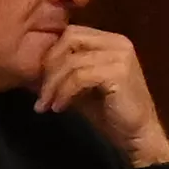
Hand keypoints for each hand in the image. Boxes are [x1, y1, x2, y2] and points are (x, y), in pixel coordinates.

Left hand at [26, 24, 168, 168]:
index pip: (71, 34)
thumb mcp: (80, 87)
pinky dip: (64, 93)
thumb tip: (32, 68)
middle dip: (50, 67)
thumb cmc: (109, 113)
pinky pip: (79, 77)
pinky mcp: (119, 73)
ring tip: (47, 105)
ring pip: (72, 61)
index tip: (40, 82)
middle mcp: (118, 42)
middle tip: (42, 94)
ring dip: (53, 85)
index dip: (51, 56)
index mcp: (110, 41)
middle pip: (70, 39)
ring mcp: (120, 55)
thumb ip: (64, 72)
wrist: (136, 135)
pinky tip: (60, 108)